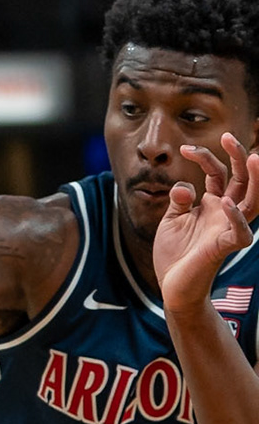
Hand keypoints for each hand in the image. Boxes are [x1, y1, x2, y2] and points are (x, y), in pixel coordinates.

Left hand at [158, 134, 258, 308]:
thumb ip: (179, 200)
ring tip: (253, 158)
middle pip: (242, 182)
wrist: (172, 286)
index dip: (207, 157)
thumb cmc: (175, 253)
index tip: (186, 148)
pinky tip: (224, 202)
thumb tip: (184, 186)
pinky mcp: (224, 247)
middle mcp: (225, 213)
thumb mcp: (172, 219)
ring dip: (255, 182)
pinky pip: (240, 232)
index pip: (218, 174)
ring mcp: (227, 229)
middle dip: (238, 158)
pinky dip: (235, 217)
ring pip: (252, 203)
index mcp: (213, 204)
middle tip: (229, 137)